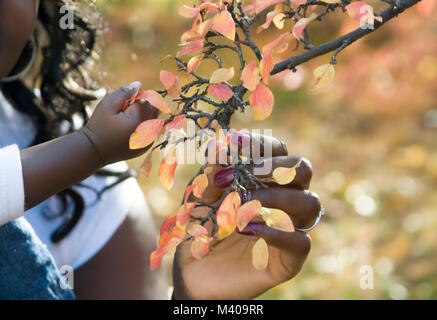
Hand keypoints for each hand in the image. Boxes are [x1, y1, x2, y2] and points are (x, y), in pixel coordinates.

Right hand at [80, 81, 159, 165]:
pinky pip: (152, 130)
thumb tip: (139, 84)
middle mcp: (147, 132)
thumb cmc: (99, 126)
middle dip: (142, 107)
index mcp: (138, 121)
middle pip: (154, 110)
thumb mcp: (107, 105)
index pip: (146, 101)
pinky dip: (144, 127)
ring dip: (144, 116)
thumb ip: (124, 93)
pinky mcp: (147, 146)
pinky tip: (130, 130)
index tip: (122, 106)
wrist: (94, 151)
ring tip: (126, 122)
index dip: (135, 99)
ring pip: (155, 119)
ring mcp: (148, 141)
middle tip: (124, 113)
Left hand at [173, 135, 320, 299]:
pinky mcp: (287, 259)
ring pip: (310, 203)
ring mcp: (288, 228)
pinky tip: (247, 230)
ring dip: (277, 197)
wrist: (194, 270)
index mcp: (264, 180)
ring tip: (244, 203)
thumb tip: (220, 148)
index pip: (278, 151)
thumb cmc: (200, 226)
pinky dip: (276, 233)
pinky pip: (300, 242)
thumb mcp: (199, 195)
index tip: (236, 142)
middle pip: (303, 170)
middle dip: (277, 166)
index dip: (262, 144)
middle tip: (248, 173)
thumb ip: (210, 174)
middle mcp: (282, 199)